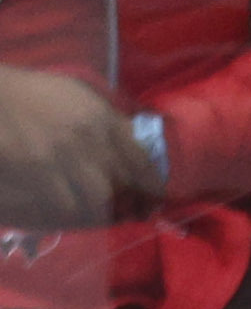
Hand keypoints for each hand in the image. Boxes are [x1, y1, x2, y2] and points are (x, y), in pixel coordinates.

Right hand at [0, 65, 151, 224]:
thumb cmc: (35, 93)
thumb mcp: (80, 95)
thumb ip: (108, 118)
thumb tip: (133, 139)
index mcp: (103, 118)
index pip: (141, 158)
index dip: (153, 184)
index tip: (157, 197)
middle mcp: (91, 138)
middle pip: (126, 182)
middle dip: (135, 202)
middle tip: (137, 213)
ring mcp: (65, 156)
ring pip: (101, 197)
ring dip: (107, 211)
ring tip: (108, 216)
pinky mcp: (39, 171)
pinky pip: (68, 203)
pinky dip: (75, 212)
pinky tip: (76, 212)